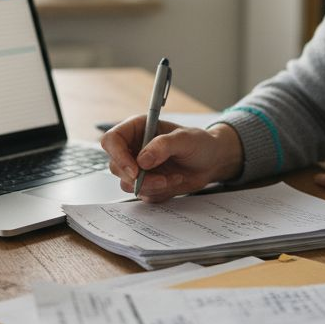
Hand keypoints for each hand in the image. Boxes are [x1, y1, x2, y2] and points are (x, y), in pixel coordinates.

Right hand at [100, 116, 243, 202]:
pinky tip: (174, 181)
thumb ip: (163, 145)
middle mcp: (133, 148)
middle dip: (138, 178)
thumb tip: (142, 160)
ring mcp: (138, 167)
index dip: (118, 156)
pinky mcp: (146, 183)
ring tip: (173, 178)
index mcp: (137, 129)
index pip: (112, 140)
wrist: (211, 161)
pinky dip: (159, 192)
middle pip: (115, 166)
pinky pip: (142, 194)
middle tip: (161, 180)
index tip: (135, 170)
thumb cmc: (199, 143)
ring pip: (127, 183)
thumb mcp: (185, 139)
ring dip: (151, 186)